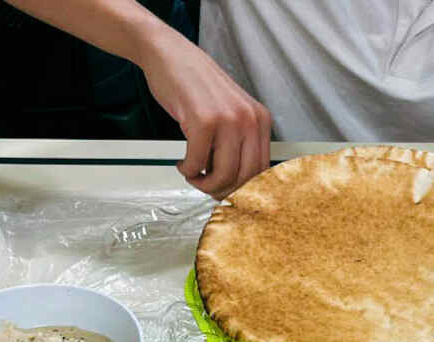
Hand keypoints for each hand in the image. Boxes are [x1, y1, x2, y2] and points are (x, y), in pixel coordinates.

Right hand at [138, 27, 271, 198]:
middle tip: (207, 188)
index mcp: (260, 119)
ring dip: (205, 185)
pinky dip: (187, 170)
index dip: (244, 189)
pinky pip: (197, 163)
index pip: (262, 170)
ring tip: (193, 176)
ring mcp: (228, 120)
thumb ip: (239, 141)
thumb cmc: (196, 85)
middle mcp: (249, 119)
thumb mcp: (231, 111)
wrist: (171, 55)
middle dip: (224, 191)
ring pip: (224, 175)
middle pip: (246, 177)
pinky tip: (182, 162)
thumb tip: (237, 182)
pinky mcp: (203, 122)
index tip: (228, 194)